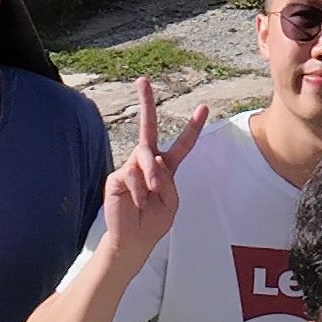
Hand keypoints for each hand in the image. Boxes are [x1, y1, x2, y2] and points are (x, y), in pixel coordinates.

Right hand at [102, 76, 208, 266]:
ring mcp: (132, 167)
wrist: (133, 240)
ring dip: (152, 176)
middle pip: (148, 128)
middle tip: (142, 80)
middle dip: (146, 103)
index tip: (203, 107)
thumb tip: (150, 162)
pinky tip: (137, 202)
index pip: (182, 144)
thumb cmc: (154, 222)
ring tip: (151, 195)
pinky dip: (139, 190)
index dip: (192, 127)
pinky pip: (132, 174)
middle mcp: (148, 162)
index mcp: (167, 168)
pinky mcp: (118, 176)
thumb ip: (166, 180)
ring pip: (146, 157)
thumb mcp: (171, 203)